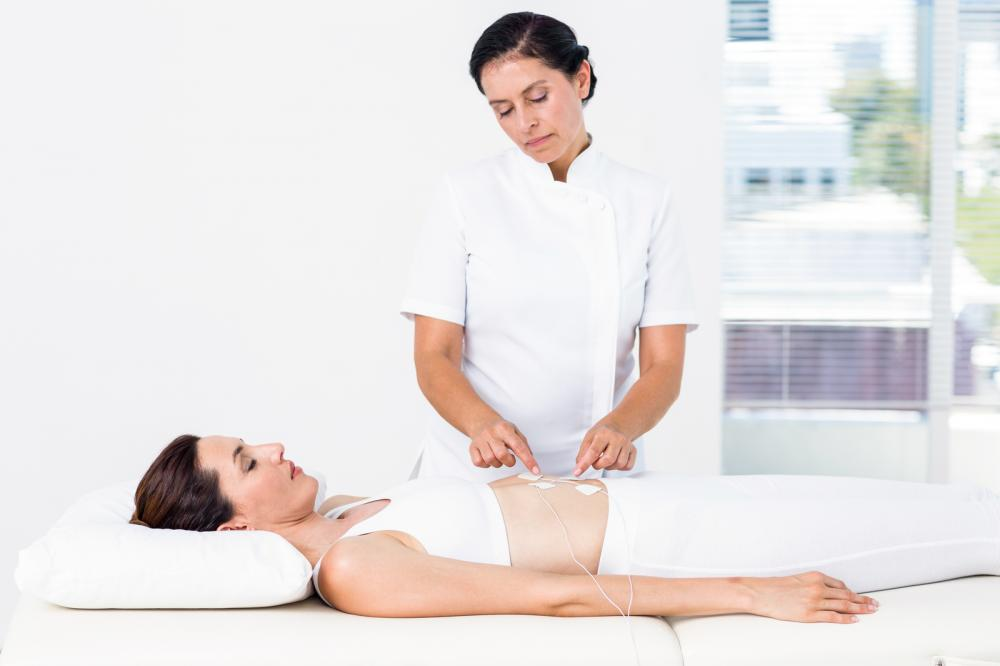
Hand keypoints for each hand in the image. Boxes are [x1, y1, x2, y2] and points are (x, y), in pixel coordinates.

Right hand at [469, 419, 539, 474]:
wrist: (481, 421)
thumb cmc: (500, 429)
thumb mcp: (514, 430)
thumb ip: (523, 443)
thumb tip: (530, 457)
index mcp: (505, 429)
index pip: (519, 446)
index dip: (528, 460)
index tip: (535, 470)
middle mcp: (491, 433)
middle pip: (502, 454)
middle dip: (509, 462)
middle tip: (510, 458)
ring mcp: (480, 440)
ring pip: (490, 460)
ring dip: (497, 463)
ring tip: (498, 456)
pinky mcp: (472, 447)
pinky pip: (478, 462)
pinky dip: (486, 464)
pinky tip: (489, 458)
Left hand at [573, 423, 635, 475]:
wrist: (617, 426)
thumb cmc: (601, 434)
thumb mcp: (589, 438)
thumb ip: (583, 453)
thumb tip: (579, 467)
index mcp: (604, 434)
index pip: (593, 451)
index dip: (585, 464)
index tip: (577, 472)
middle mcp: (618, 438)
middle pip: (608, 460)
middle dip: (598, 465)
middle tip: (595, 461)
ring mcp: (627, 444)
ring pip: (619, 464)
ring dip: (609, 467)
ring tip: (605, 459)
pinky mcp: (633, 450)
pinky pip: (627, 466)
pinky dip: (619, 467)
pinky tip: (615, 460)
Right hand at [742, 571, 878, 623]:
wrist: (761, 593)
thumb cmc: (776, 587)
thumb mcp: (799, 579)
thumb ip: (815, 584)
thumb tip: (830, 591)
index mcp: (816, 577)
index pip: (841, 586)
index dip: (855, 593)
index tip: (863, 597)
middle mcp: (818, 588)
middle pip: (847, 596)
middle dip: (863, 601)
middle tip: (875, 605)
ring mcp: (815, 602)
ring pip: (843, 606)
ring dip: (860, 609)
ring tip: (870, 611)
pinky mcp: (809, 614)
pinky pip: (833, 617)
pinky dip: (846, 619)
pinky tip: (854, 620)